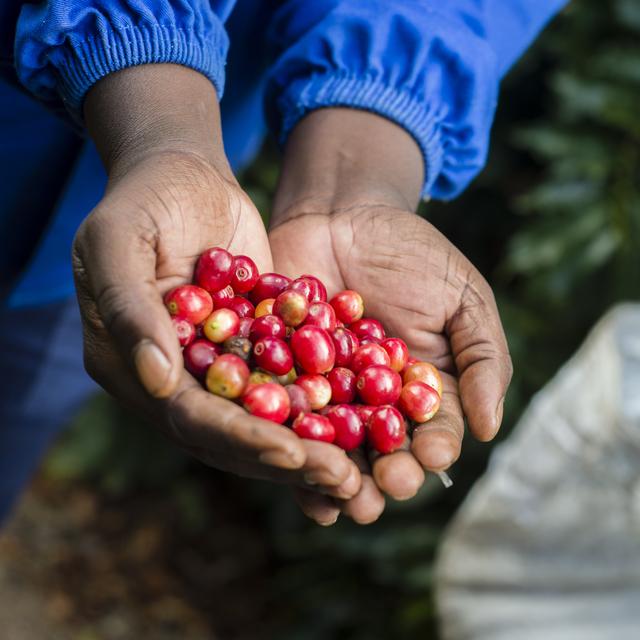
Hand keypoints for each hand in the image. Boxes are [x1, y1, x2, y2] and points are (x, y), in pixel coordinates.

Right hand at [73, 66, 360, 501]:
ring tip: (356, 469)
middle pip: (230, 433)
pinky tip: (362, 423)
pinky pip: (287, 382)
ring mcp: (216, 367)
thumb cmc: (141, 200)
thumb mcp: (117, 242)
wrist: (183, 175)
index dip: (237, 437)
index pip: (186, 416)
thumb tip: (158, 379)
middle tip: (339, 478)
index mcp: (131, 365)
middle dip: (284, 457)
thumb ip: (128, 308)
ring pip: (263, 418)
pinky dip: (321, 405)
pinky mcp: (253, 348)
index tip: (290, 453)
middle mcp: (173, 379)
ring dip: (309, 445)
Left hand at [270, 109, 511, 523]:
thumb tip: (490, 430)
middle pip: (384, 451)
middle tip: (385, 485)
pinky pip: (285, 418)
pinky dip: (285, 443)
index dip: (435, 447)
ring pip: (334, 448)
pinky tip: (286, 464)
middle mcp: (377, 402)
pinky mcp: (284, 380)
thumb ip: (482, 359)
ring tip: (340, 500)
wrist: (341, 214)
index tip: (431, 455)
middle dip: (387, 473)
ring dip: (338, 477)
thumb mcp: (463, 298)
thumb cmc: (411, 253)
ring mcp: (329, 394)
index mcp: (424, 388)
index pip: (435, 430)